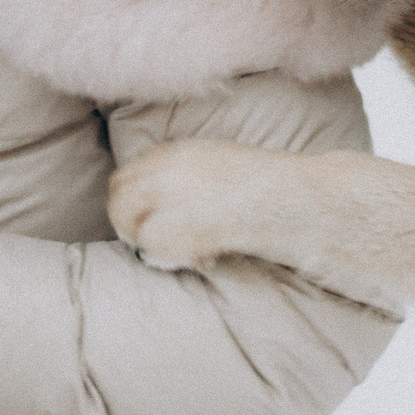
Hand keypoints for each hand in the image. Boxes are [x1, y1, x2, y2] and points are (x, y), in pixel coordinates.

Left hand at [108, 139, 307, 271]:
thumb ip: (183, 176)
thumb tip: (160, 201)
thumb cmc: (266, 185)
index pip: (127, 176)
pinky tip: (203, 261)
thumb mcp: (219, 163)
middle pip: (119, 198)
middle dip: (127, 224)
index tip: (141, 218)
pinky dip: (173, 258)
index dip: (129, 201)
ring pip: (130, 224)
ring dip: (147, 243)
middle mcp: (170, 171)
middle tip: (146, 243)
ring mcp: (176, 198)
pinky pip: (156, 245)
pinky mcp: (187, 225)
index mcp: (179, 152)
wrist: (294, 197)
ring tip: (176, 253)